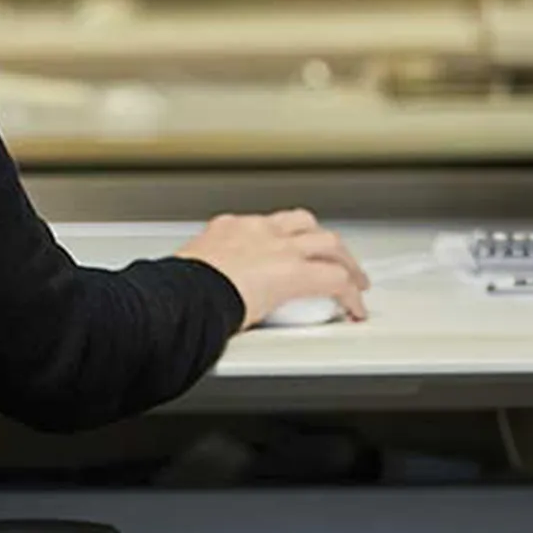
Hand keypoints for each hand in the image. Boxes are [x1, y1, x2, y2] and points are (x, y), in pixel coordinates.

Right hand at [176, 209, 370, 330]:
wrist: (184, 294)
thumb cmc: (178, 289)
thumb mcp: (189, 270)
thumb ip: (204, 275)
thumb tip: (195, 294)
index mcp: (228, 228)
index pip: (263, 225)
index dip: (281, 239)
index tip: (282, 254)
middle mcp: (259, 231)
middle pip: (304, 223)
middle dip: (322, 241)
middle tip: (332, 259)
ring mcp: (281, 248)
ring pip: (329, 243)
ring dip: (344, 261)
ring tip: (354, 280)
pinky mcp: (298, 273)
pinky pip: (337, 281)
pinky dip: (350, 296)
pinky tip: (354, 309)